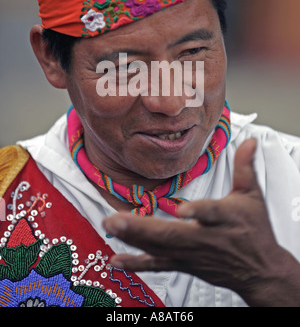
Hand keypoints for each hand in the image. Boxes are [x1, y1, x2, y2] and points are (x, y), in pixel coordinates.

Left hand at [103, 139, 299, 305]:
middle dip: (142, 228)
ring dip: (134, 238)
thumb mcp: (253, 195)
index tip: (182, 211)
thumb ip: (245, 166)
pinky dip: (137, 263)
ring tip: (110, 225)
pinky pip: (159, 265)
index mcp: (226, 218)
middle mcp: (206, 239)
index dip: (198, 212)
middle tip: (116, 219)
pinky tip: (116, 259)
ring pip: (161, 248)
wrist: (260, 271)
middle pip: (174, 235)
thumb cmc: (254, 230)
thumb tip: (249, 140)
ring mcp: (193, 254)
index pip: (212, 213)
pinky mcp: (185, 264)